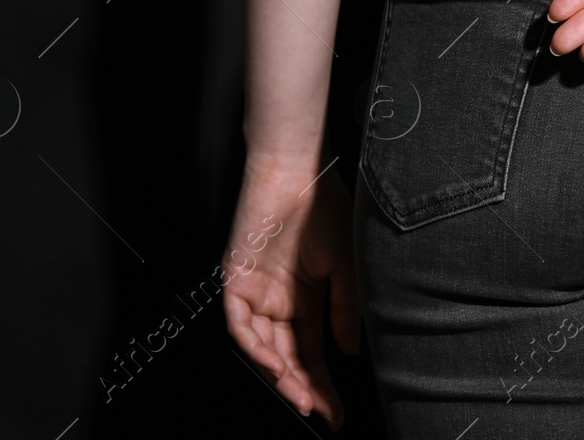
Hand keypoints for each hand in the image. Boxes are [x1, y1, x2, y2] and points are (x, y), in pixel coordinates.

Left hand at [222, 158, 359, 428]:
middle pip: (288, 357)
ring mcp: (255, 292)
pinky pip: (240, 325)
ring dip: (281, 375)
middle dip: (304, 388)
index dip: (324, 383)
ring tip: (301, 397)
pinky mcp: (235, 280)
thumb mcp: (346, 267)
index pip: (312, 352)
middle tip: (320, 412)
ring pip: (262, 348)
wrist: (300, 171)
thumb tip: (348, 353)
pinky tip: (276, 366)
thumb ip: (344, 311)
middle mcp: (279, 301)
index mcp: (306, 299)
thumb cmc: (327, 209)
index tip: (337, 411)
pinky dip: (256, 348)